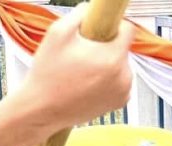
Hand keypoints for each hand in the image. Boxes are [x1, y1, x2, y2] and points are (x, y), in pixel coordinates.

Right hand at [16, 3, 133, 139]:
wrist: (43, 109)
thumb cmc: (48, 72)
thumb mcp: (57, 33)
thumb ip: (80, 15)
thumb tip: (93, 9)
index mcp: (113, 57)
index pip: (128, 30)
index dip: (114, 25)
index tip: (102, 27)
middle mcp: (125, 75)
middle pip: (122, 49)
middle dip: (106, 47)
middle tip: (82, 54)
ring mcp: (125, 91)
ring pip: (122, 66)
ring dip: (107, 63)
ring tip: (82, 71)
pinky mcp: (122, 102)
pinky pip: (120, 82)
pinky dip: (108, 79)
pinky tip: (88, 83)